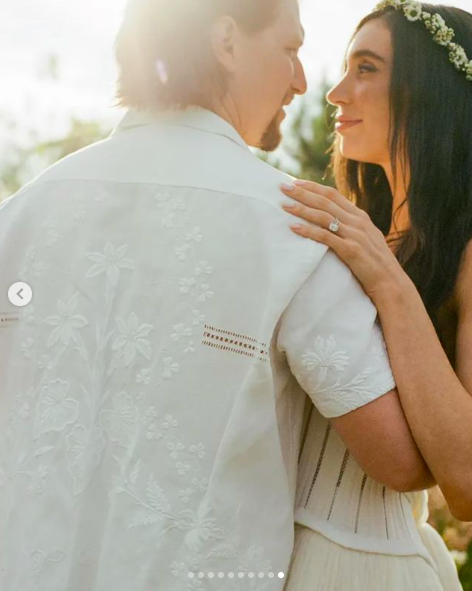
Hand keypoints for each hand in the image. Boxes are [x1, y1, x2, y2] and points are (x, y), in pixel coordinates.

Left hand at [280, 180, 404, 299]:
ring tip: (284, 206)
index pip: (333, 195)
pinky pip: (325, 237)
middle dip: (303, 193)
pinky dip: (308, 231)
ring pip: (323, 216)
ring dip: (302, 209)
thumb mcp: (365, 239)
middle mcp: (358, 222)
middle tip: (283, 187)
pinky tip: (294, 227)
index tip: (296, 182)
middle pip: (325, 201)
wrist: (391, 283)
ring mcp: (355, 235)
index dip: (313, 187)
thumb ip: (350, 228)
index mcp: (360, 216)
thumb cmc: (375, 264)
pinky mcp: (351, 250)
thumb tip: (332, 223)